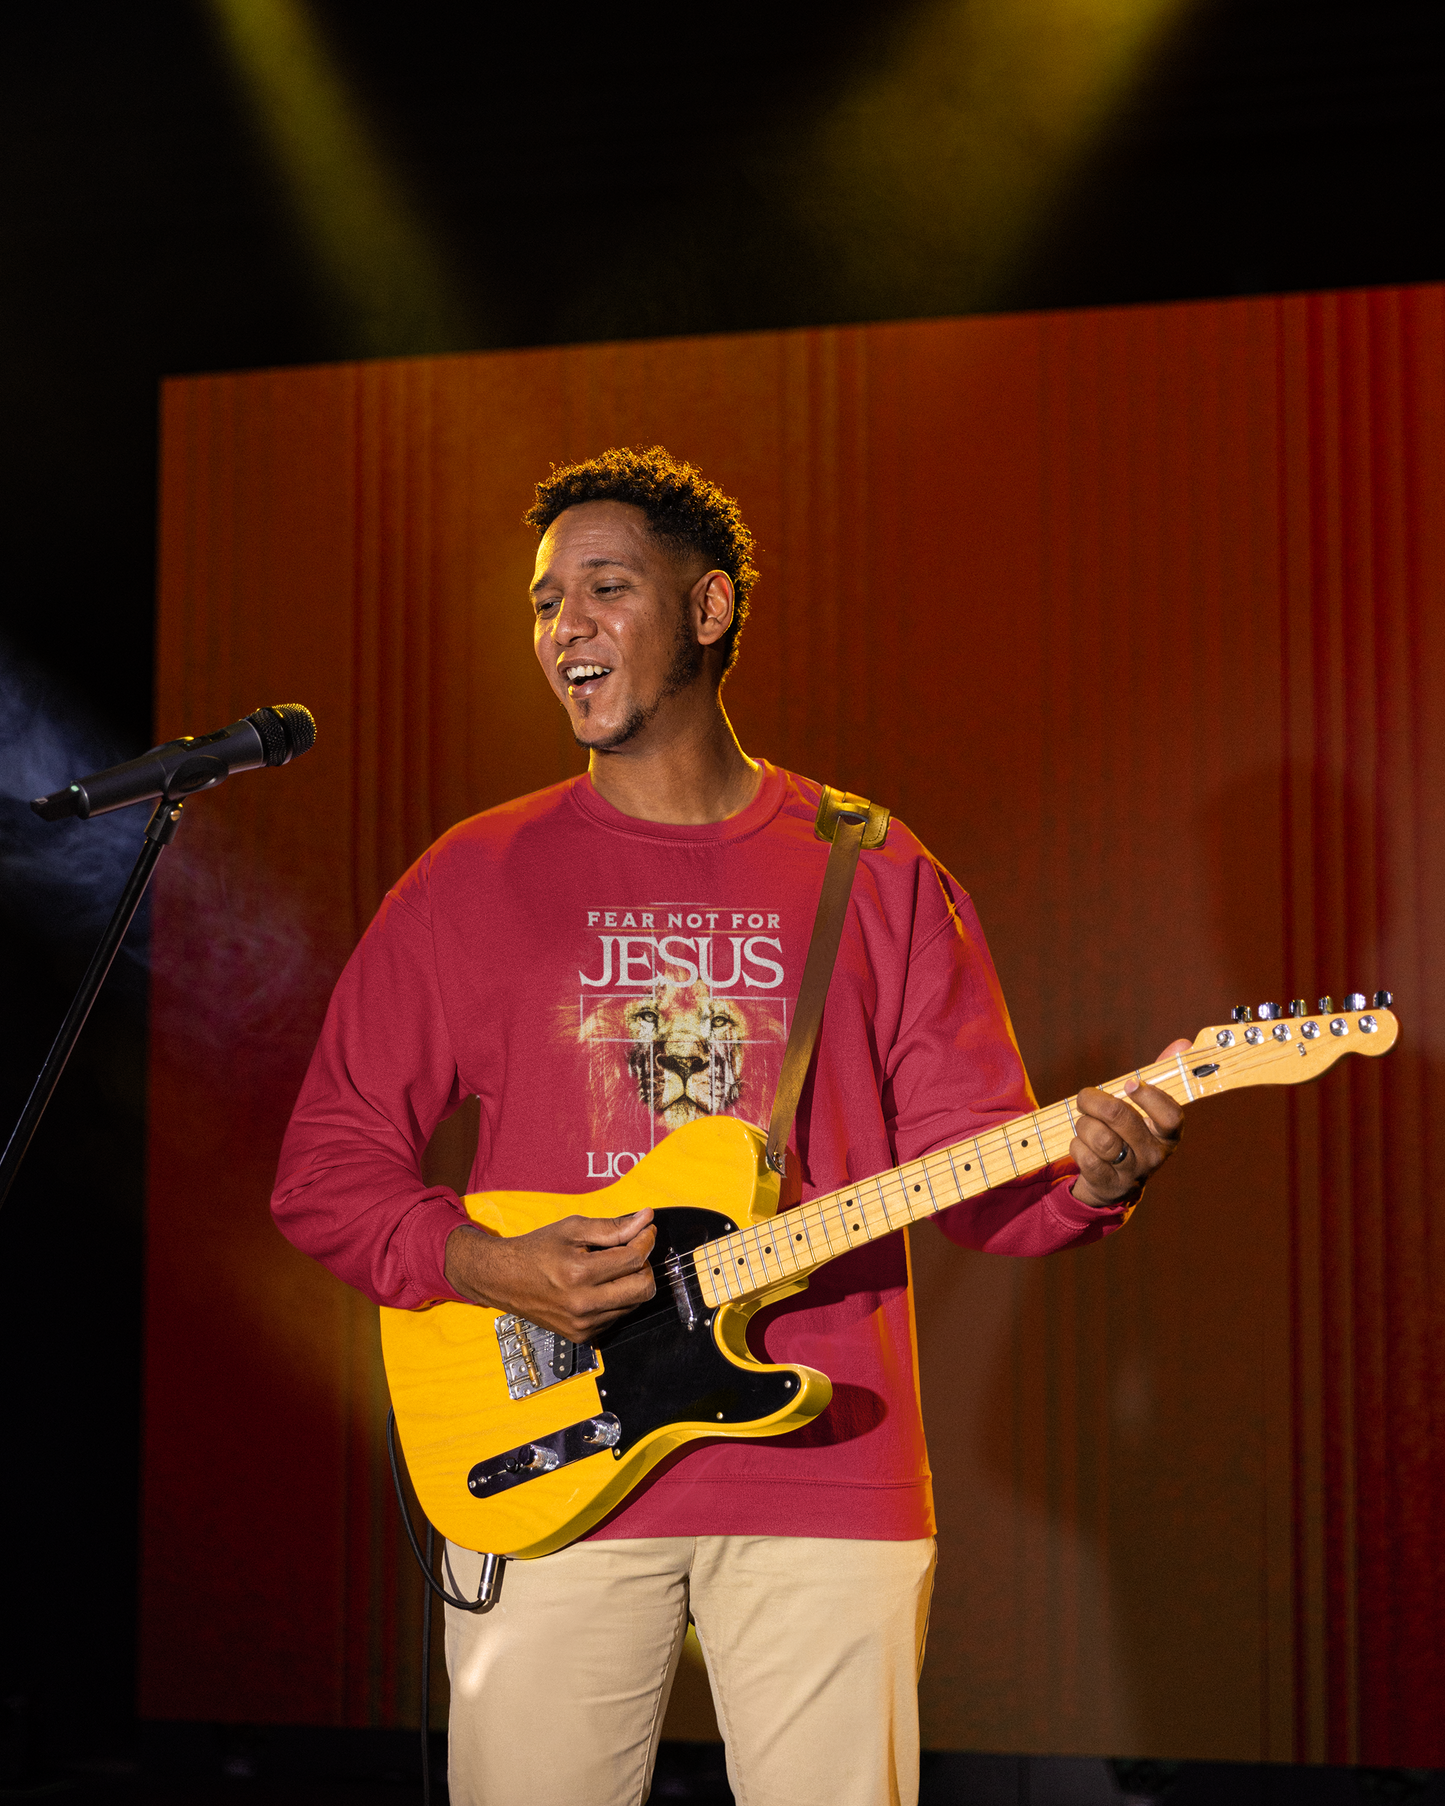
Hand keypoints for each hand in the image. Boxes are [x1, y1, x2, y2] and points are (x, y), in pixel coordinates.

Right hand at [444, 1210, 656, 1341]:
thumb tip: (645, 1220)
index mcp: (579, 1273)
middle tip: (633, 1250)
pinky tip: (601, 1285)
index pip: (633, 1259)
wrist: (504, 1279)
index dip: (646, 1240)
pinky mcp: (582, 1336)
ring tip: (612, 1267)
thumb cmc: (537, 1251)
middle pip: (643, 1288)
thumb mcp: (572, 1229)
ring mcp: (583, 1324)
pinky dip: (618, 1299)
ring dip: (632, 1282)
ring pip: (634, 1304)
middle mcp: (583, 1304)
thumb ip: (611, 1227)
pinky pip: (618, 1317)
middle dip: (645, 1265)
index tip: (646, 1230)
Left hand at [1070, 1040, 1188, 1207]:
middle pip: (1122, 1119)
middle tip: (1085, 1097)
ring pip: (1100, 1138)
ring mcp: (1132, 1172)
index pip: (1171, 1116)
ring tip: (1085, 1123)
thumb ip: (1162, 1074)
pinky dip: (1077, 1145)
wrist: (1116, 1182)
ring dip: (1084, 1124)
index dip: (1150, 1097)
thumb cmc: (1131, 1133)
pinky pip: (1085, 1156)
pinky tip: (1082, 1144)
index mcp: (1169, 1134)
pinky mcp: (1108, 1184)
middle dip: (1095, 1101)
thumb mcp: (1148, 1108)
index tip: (1130, 1083)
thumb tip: (1183, 1043)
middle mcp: (1154, 1155)